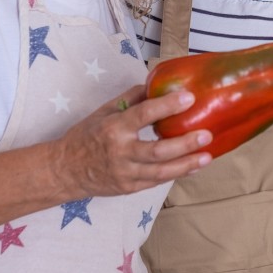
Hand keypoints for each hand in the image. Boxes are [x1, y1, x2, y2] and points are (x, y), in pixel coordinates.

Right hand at [52, 84, 213, 196]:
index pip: (144, 115)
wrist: (64, 170)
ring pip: (161, 172)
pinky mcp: (129, 187)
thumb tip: (156, 84)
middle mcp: (120, 152)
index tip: (189, 98)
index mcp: (114, 128)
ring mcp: (125, 173)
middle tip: (206, 134)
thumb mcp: (104, 111)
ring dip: (187, 164)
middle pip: (157, 150)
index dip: (167, 106)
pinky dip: (177, 174)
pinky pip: (157, 181)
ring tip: (208, 156)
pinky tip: (194, 166)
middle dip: (185, 143)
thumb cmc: (86, 136)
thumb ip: (130, 99)